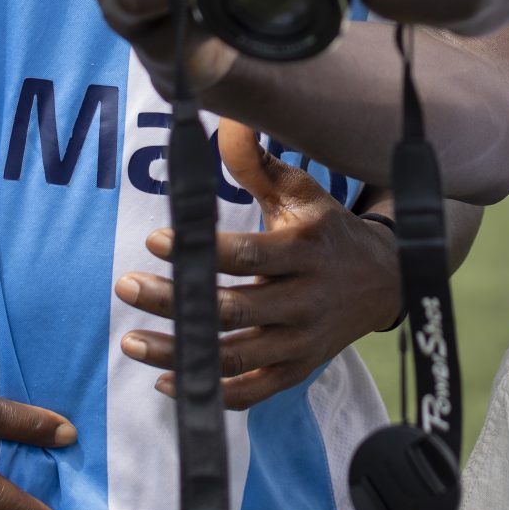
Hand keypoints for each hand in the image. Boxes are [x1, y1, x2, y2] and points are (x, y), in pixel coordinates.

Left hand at [114, 121, 399, 407]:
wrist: (383, 281)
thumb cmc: (326, 229)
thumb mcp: (301, 192)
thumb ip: (256, 163)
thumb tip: (225, 118)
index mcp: (304, 251)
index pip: (247, 257)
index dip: (200, 253)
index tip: (155, 241)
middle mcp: (305, 300)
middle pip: (233, 309)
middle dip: (175, 300)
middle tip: (125, 286)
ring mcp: (302, 342)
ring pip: (235, 356)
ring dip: (180, 352)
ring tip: (130, 341)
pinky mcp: (297, 370)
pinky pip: (252, 391)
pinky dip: (211, 391)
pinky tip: (168, 379)